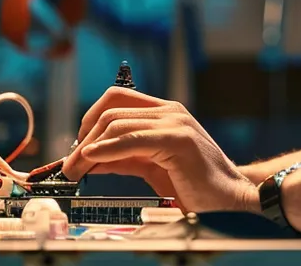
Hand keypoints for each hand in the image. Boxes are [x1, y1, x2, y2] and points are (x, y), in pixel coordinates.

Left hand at [64, 87, 258, 213]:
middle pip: (111, 109)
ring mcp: (175, 123)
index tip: (78, 148)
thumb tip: (89, 157)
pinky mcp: (178, 140)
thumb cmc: (194, 185)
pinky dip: (106, 149)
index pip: (117, 100)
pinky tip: (91, 160)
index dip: (90, 120)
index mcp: (165, 113)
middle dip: (84, 137)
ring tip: (75, 171)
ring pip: (116, 123)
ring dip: (89, 149)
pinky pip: (131, 140)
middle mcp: (170, 112)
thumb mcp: (151, 167)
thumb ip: (123, 157)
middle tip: (70, 165)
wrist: (230, 200)